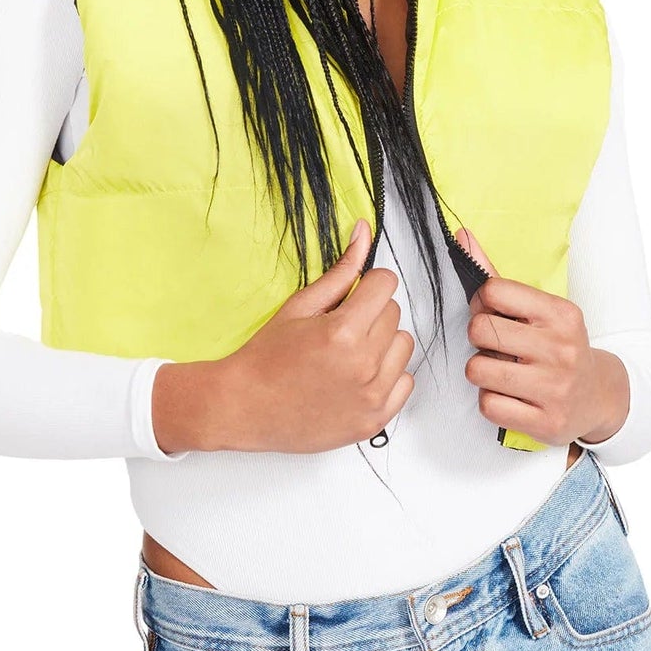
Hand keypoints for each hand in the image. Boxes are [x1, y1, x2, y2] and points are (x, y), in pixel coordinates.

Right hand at [210, 218, 415, 452]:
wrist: (245, 408)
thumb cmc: (267, 356)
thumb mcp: (300, 306)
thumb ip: (340, 271)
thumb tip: (365, 230)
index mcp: (343, 332)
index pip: (387, 284)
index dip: (368, 285)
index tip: (352, 297)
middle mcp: (364, 365)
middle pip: (395, 313)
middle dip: (371, 313)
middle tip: (341, 328)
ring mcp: (372, 396)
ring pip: (404, 345)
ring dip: (383, 343)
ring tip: (350, 353)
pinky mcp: (375, 420)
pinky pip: (406, 382)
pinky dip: (388, 376)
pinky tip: (358, 377)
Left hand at [457, 225, 627, 446]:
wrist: (599, 396)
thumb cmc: (558, 346)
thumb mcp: (538, 309)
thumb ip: (497, 276)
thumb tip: (462, 237)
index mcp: (561, 314)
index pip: (494, 291)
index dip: (483, 303)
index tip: (496, 315)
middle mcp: (562, 349)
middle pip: (480, 330)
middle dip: (479, 339)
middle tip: (497, 346)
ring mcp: (555, 388)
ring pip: (477, 370)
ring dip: (481, 372)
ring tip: (503, 372)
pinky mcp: (546, 422)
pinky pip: (488, 405)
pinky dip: (491, 401)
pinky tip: (511, 396)